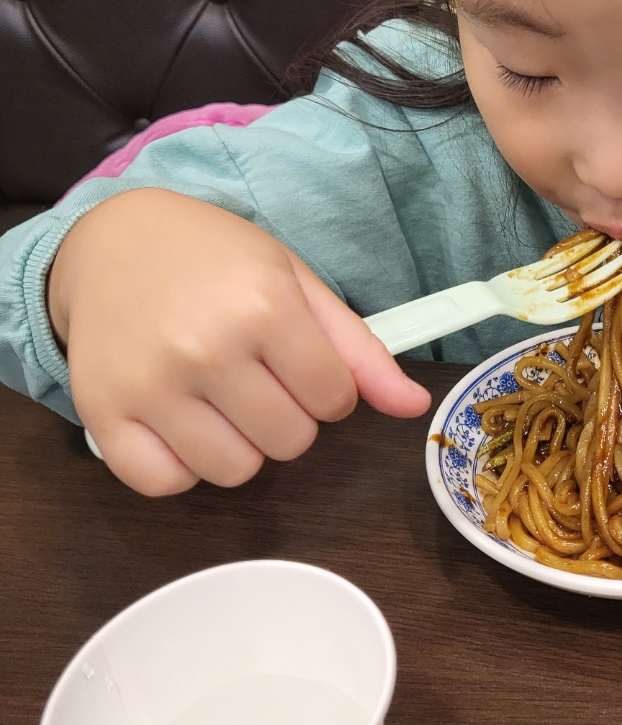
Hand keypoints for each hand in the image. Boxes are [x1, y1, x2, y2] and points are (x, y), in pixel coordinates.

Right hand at [49, 189, 429, 495]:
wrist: (113, 240)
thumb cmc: (214, 260)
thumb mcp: (295, 283)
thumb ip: (359, 349)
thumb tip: (416, 406)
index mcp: (264, 306)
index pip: (334, 400)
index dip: (326, 388)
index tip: (298, 362)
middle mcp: (207, 348)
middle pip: (289, 443)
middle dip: (286, 416)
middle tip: (256, 376)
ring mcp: (150, 385)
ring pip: (233, 471)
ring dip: (238, 446)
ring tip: (219, 398)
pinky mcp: (102, 412)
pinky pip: (163, 484)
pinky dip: (180, 466)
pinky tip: (179, 422)